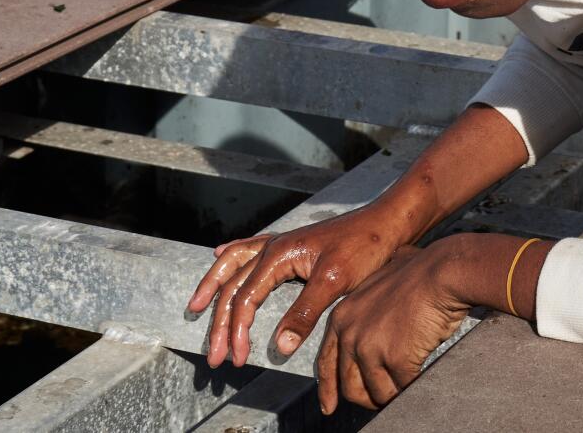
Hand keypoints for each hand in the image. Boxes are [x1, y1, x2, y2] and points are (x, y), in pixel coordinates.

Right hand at [186, 201, 410, 368]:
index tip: (237, 358)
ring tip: (195, 305)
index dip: (237, 331)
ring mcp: (281, 243)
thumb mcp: (336, 282)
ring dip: (215, 287)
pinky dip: (232, 255)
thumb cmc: (364, 247)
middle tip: (213, 356)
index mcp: (279, 254)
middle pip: (233, 286)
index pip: (245, 298)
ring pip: (234, 264)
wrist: (386, 223)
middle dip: (219, 323)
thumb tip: (277, 346)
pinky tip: (221, 253)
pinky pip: (250, 247)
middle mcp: (274, 246)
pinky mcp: (292, 244)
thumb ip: (304, 312)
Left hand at [317, 242, 470, 413]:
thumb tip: (381, 293)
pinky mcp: (394, 358)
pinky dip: (411, 389)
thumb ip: (372, 295)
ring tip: (402, 391)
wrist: (442, 272)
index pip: (326, 362)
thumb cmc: (422, 270)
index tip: (328, 406)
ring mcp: (370, 348)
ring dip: (389, 397)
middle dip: (365, 398)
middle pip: (348, 385)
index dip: (328, 388)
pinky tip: (420, 381)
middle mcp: (350, 334)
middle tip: (380, 400)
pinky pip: (400, 388)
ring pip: (374, 393)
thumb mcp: (382, 278)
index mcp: (342, 316)